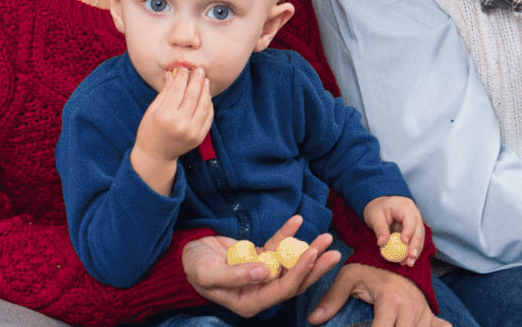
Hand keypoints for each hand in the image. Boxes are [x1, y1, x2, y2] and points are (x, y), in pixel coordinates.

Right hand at [131, 66, 213, 194]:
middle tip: (199, 69)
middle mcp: (180, 124)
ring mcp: (192, 131)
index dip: (182, 77)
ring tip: (205, 80)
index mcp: (165, 116)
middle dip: (196, 80)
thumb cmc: (149, 130)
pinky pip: (208, 116)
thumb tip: (172, 73)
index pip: (177, 90)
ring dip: (205, 90)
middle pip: (193, 95)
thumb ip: (164, 92)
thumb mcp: (152, 110)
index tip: (184, 68)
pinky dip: (208, 104)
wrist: (155, 156)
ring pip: (203, 104)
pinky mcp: (200, 137)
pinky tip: (206, 95)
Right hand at [182, 215, 338, 316]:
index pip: (281, 290)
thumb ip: (235, 276)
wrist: (186, 253)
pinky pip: (278, 246)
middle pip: (294, 280)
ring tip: (326, 237)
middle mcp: (260, 290)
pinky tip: (297, 220)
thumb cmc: (195, 267)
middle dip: (315, 266)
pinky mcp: (261, 257)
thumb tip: (265, 273)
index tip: (313, 254)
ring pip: (291, 264)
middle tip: (334, 251)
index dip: (299, 273)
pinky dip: (288, 234)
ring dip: (308, 250)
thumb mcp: (208, 273)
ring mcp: (262, 274)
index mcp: (249, 302)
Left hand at [306, 262, 447, 326]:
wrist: (397, 254)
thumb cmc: (371, 267)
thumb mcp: (349, 277)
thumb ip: (332, 298)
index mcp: (391, 300)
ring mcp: (422, 312)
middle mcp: (410, 308)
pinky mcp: (428, 315)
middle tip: (371, 326)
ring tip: (385, 326)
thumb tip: (313, 320)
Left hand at [363, 196, 424, 266]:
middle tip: (411, 256)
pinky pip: (415, 240)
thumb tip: (382, 243)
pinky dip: (411, 250)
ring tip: (409, 263)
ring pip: (420, 235)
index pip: (410, 217)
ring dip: (416, 250)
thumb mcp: (374, 216)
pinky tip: (407, 260)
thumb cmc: (376, 209)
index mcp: (403, 205)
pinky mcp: (413, 229)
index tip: (404, 241)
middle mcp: (413, 211)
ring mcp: (414, 220)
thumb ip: (380, 229)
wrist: (379, 206)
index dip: (409, 229)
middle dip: (416, 243)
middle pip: (418, 227)